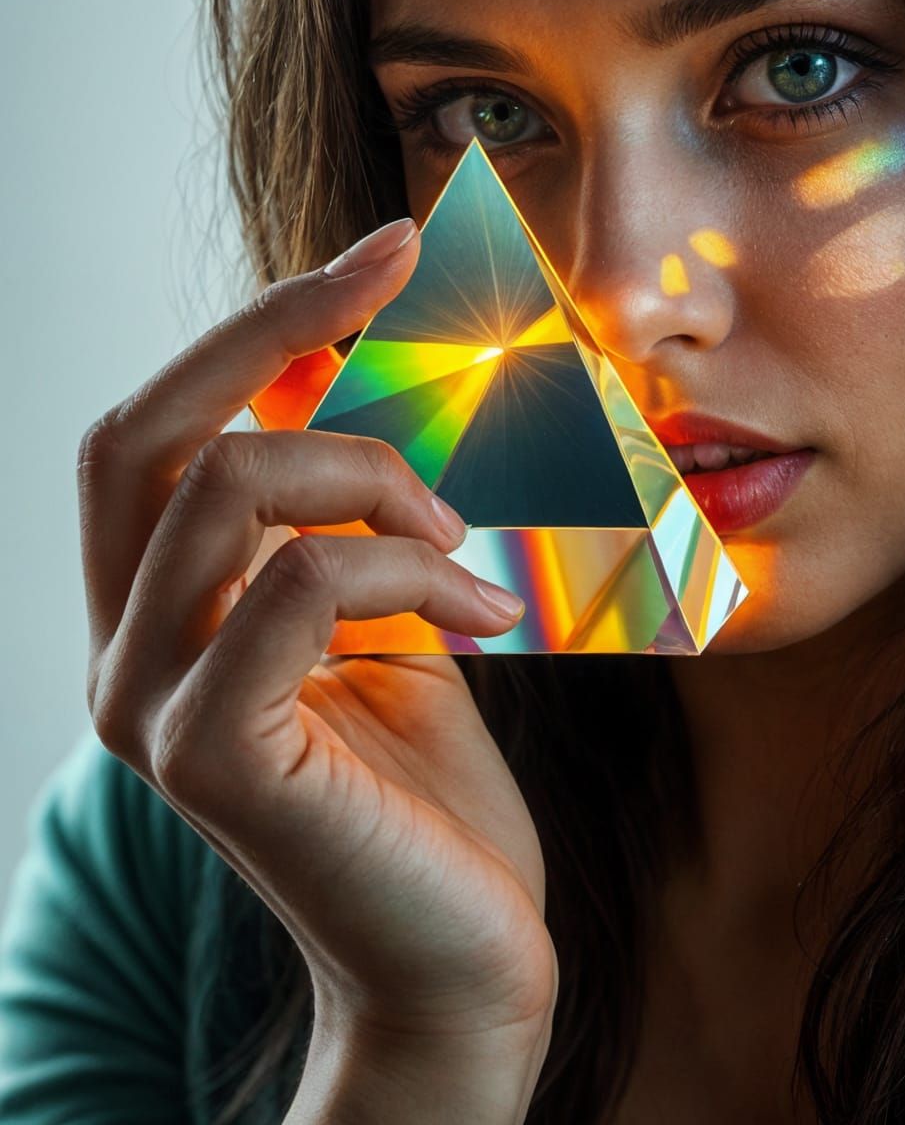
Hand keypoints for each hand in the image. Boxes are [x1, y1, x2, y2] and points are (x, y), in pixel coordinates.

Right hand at [78, 218, 556, 1105]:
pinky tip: (486, 620)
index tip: (387, 248)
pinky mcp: (209, 757)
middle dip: (273, 326)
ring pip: (221, 490)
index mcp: (167, 609)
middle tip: (397, 276)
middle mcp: (129, 649)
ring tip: (462, 538)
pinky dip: (409, 570)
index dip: (265, 320)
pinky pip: (295, 588)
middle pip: (146, 431)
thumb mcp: (400, 612)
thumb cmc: (433, 786)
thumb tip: (393, 374)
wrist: (462, 947)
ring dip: (370, 476)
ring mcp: (151, 706)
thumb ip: (371, 514)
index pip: (165, 424)